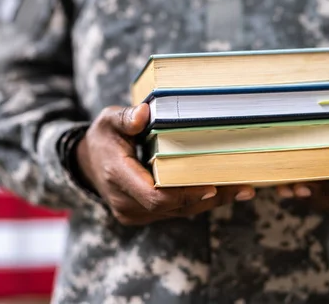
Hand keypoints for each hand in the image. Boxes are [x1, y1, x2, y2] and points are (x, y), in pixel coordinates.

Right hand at [75, 103, 255, 225]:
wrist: (87, 163)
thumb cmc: (103, 138)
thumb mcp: (108, 120)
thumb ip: (126, 117)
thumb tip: (145, 113)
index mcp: (116, 175)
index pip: (153, 195)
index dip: (184, 193)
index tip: (212, 185)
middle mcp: (124, 200)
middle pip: (172, 206)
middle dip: (208, 198)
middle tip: (242, 187)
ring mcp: (133, 212)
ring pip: (177, 212)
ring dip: (209, 202)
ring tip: (241, 189)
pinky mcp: (143, 215)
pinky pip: (174, 211)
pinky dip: (197, 201)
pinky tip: (224, 191)